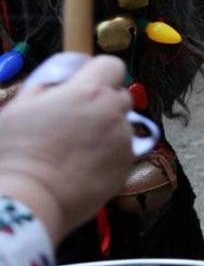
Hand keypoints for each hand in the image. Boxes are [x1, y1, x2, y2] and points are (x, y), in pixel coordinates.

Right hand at [0, 54, 133, 242]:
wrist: (28, 200)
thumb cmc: (15, 153)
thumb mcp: (17, 109)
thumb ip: (43, 88)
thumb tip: (58, 81)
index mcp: (88, 92)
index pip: (111, 65)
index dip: (97, 73)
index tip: (82, 85)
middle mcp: (113, 112)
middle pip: (119, 95)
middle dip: (102, 102)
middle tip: (75, 119)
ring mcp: (123, 140)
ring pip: (121, 124)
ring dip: (105, 129)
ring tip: (75, 148)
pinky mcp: (127, 165)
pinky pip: (121, 150)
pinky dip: (108, 153)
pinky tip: (82, 165)